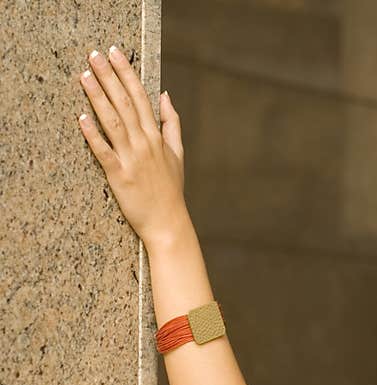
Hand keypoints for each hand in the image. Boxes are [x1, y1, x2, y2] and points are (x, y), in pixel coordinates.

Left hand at [77, 46, 187, 250]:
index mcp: (157, 137)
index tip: (114, 53)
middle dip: (109, 77)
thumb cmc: (170, 190)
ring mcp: (132, 158)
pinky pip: (103, 151)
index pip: (141, 97)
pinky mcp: (119, 175)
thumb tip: (165, 96)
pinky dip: (93, 134)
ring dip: (98, 98)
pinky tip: (82, 118)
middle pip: (124, 103)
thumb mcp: (177, 154)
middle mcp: (144, 144)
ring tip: (85, 76)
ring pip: (113, 122)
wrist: (168, 222)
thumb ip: (172, 124)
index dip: (127, 73)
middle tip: (94, 55)